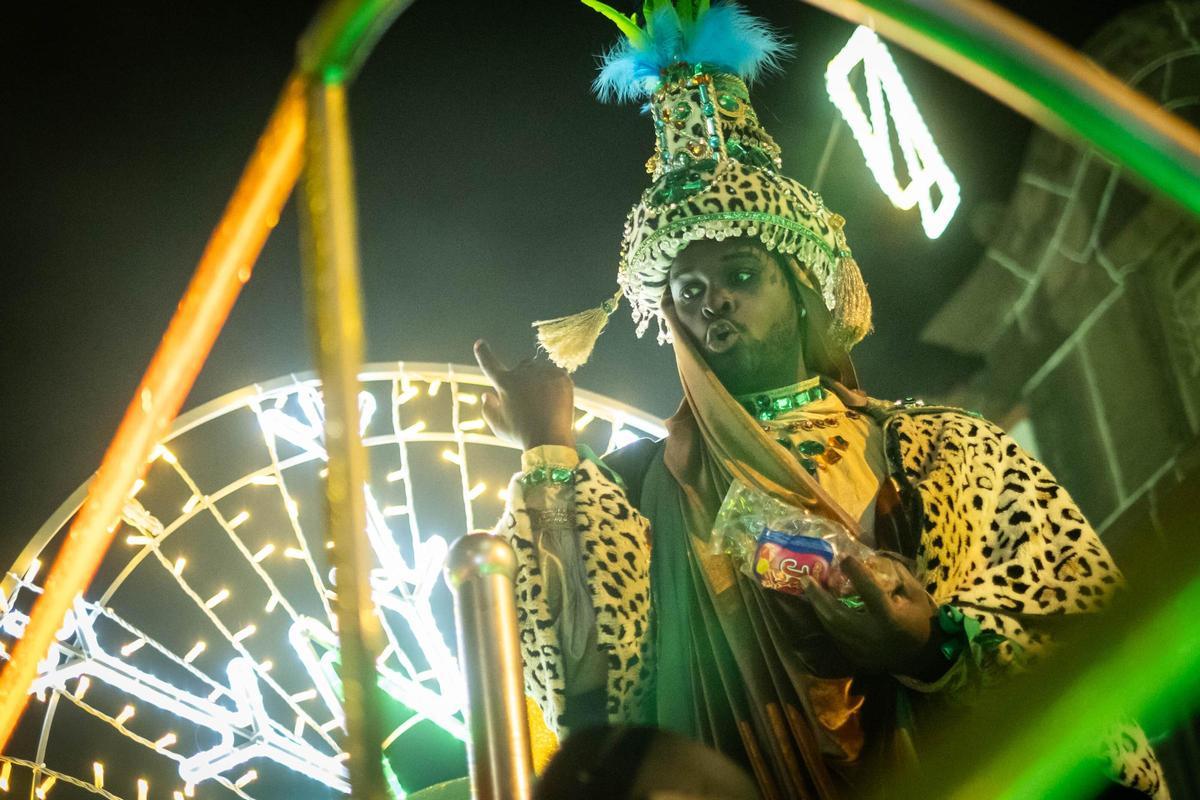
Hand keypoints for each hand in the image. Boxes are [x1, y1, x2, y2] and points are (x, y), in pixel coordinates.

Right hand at [474, 339, 576, 450]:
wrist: (551, 440)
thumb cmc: (521, 435)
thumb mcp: (498, 426)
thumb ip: (489, 409)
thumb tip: (487, 395)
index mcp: (504, 383)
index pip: (490, 364)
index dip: (484, 353)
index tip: (480, 343)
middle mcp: (522, 373)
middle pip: (522, 366)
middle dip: (523, 377)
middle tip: (528, 399)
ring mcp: (543, 373)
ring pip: (540, 369)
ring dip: (539, 380)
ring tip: (543, 403)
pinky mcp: (561, 376)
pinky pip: (555, 373)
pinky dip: (554, 383)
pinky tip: (554, 400)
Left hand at [797, 555, 939, 676]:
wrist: (922, 656)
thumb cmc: (919, 619)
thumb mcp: (915, 593)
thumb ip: (896, 575)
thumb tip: (872, 557)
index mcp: (890, 618)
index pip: (870, 592)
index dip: (856, 573)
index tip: (844, 557)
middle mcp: (873, 636)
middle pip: (837, 615)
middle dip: (818, 597)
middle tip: (805, 579)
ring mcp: (862, 650)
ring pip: (832, 628)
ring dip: (819, 608)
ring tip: (809, 590)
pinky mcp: (856, 658)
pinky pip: (836, 638)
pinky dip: (827, 621)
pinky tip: (820, 607)